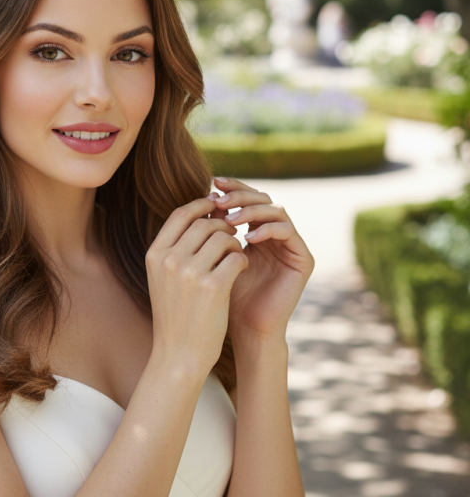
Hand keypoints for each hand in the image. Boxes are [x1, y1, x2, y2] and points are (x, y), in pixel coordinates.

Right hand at [146, 197, 248, 381]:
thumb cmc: (175, 315)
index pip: (180, 214)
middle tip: (233, 233)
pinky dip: (243, 259)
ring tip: (236, 253)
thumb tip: (201, 217)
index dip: (200, 204)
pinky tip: (243, 267)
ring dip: (234, 242)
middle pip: (204, 224)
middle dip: (223, 225)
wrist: (179, 355)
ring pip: (223, 238)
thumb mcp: (163, 277)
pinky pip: (236, 257)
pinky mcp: (214, 287)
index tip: (215, 203)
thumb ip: (176, 248)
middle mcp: (170, 260)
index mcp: (155, 254)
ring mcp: (190, 273)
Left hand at [209, 177, 313, 341]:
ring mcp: (291, 245)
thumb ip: (216, 228)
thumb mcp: (216, 255)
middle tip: (219, 200)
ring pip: (276, 210)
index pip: (247, 197)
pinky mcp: (303, 258)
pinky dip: (268, 229)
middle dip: (240, 195)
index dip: (232, 187)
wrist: (245, 328)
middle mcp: (276, 233)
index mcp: (255, 228)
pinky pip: (289, 232)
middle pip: (263, 198)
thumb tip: (209, 196)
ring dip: (251, 210)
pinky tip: (248, 237)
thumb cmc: (225, 294)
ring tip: (229, 220)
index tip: (212, 183)